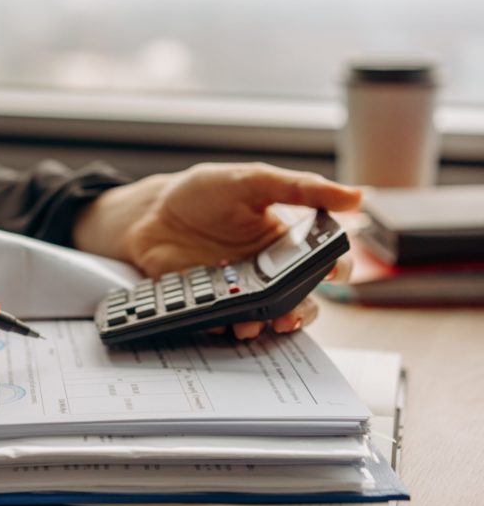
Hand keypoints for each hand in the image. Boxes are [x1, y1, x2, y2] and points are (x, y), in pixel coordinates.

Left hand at [73, 162, 360, 337]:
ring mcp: (239, 288)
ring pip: (267, 316)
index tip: (332, 272)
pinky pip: (225, 321)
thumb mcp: (253, 180)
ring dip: (268, 323)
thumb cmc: (203, 192)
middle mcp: (268, 269)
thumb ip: (300, 188)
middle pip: (301, 298)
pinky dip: (227, 324)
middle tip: (293, 312)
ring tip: (258, 323)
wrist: (150, 213)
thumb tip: (355, 195)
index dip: (336, 269)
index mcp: (286, 240)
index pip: (325, 260)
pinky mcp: (210, 302)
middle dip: (302, 309)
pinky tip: (224, 320)